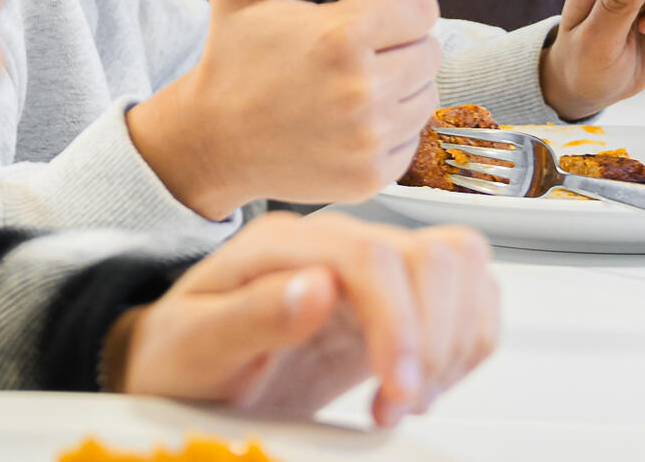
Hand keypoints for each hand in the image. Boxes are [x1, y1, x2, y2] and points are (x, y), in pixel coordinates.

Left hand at [110, 212, 497, 428]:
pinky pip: (465, 295)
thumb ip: (254, 314)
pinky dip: (463, 343)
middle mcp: (336, 246)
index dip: (400, 324)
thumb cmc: (180, 354)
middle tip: (401, 399)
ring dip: (456, 340)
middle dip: (436, 338)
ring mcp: (369, 270)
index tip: (396, 387)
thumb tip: (317, 286)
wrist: (180, 368)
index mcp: (285, 245)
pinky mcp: (392, 302)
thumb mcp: (197, 343)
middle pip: (436, 255)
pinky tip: (419, 383)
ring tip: (409, 394)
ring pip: (462, 265)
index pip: (374, 258)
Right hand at [126, 0, 442, 218]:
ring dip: (397, 89)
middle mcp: (362, 90)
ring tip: (345, 89)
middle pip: (429, 51)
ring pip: (427, 95)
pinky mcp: (374, 174)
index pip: (422, 7)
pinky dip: (389, 130)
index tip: (358, 19)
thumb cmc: (234, 56)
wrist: (213, 140)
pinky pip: (413, 137)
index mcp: (342, 37)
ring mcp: (369, 138)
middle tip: (347, 57)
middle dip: (396, 49)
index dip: (393, 9)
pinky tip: (346, 124)